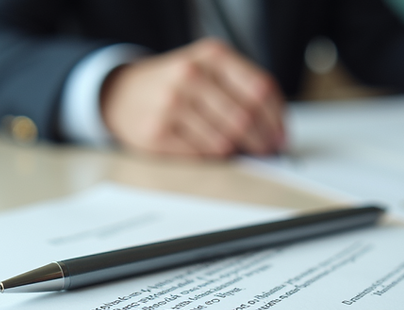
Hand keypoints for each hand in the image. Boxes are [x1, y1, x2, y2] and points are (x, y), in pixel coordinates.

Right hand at [100, 38, 285, 157]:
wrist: (121, 92)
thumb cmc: (174, 84)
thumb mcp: (209, 69)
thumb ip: (242, 90)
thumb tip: (275, 131)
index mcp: (212, 56)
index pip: (260, 89)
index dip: (276, 119)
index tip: (281, 136)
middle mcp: (191, 75)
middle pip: (244, 118)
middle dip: (261, 142)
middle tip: (266, 152)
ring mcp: (171, 103)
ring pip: (224, 142)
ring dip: (235, 153)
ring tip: (233, 151)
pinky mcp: (157, 132)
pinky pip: (200, 156)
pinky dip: (210, 159)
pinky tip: (207, 151)